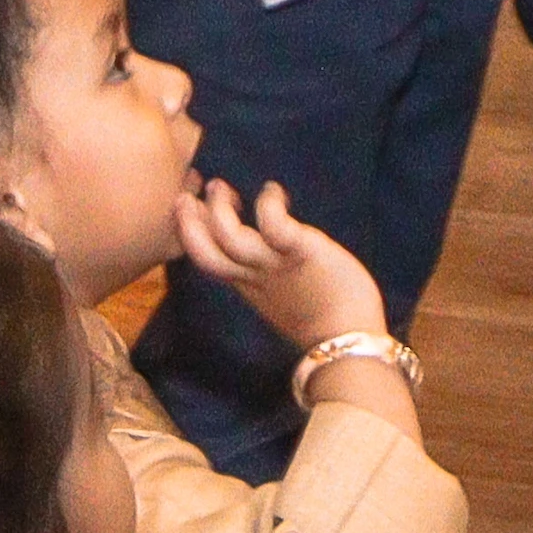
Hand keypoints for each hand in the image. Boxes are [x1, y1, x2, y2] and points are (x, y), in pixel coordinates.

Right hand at [173, 175, 389, 350]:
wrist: (347, 345)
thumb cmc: (327, 319)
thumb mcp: (286, 296)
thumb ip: (272, 275)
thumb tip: (272, 251)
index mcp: (249, 286)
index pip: (209, 261)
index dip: (193, 235)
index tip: (191, 210)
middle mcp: (254, 277)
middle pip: (205, 253)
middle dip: (188, 224)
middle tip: (185, 196)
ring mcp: (274, 265)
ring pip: (229, 238)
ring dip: (218, 210)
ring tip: (220, 187)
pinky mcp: (301, 251)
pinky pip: (274, 224)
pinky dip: (267, 203)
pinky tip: (272, 191)